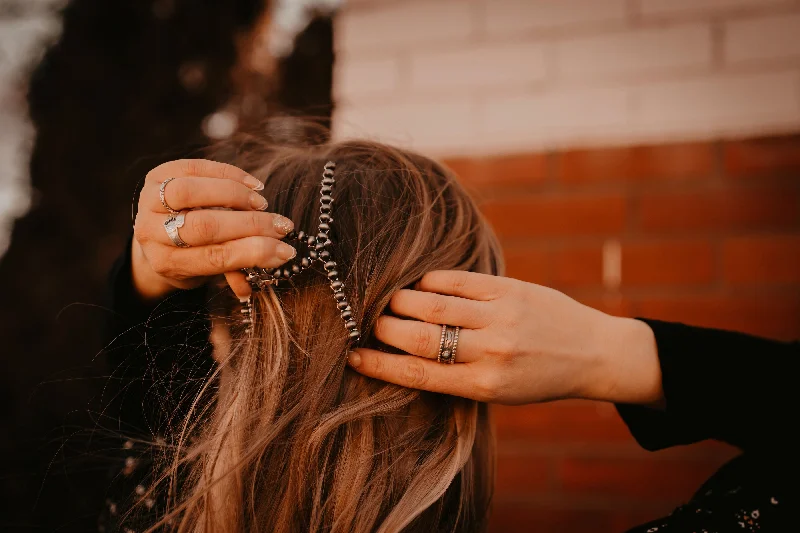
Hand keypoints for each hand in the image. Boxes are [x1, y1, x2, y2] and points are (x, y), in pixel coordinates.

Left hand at [132, 159, 296, 301]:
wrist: (155, 238)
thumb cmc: (192, 256)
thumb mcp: (208, 272)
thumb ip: (238, 269)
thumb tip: (279, 259)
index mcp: (167, 264)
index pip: (214, 258)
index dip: (254, 252)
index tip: (285, 250)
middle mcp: (151, 234)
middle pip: (204, 226)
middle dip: (250, 225)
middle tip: (281, 226)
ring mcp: (148, 202)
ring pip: (190, 192)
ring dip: (234, 195)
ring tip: (261, 203)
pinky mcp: (154, 176)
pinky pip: (193, 168)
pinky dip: (228, 174)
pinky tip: (252, 185)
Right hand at [348, 271, 662, 405]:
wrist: (592, 353)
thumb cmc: (537, 378)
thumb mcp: (498, 392)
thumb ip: (456, 375)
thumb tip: (402, 354)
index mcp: (484, 385)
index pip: (418, 374)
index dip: (379, 365)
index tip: (352, 358)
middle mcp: (491, 351)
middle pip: (418, 336)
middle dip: (383, 328)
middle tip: (364, 324)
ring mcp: (500, 316)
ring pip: (432, 303)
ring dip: (399, 300)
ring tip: (386, 303)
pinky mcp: (509, 288)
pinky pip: (456, 279)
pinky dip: (428, 280)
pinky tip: (418, 285)